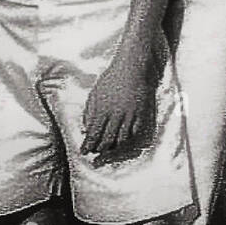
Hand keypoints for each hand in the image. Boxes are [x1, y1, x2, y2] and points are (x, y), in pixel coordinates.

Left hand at [81, 45, 154, 160]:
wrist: (132, 67)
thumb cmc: (111, 79)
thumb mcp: (95, 94)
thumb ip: (89, 113)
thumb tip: (86, 129)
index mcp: (102, 109)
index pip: (93, 133)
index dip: (88, 145)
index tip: (84, 152)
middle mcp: (116, 115)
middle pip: (107, 139)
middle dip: (100, 150)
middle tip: (96, 156)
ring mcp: (129, 115)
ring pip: (121, 138)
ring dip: (114, 147)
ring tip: (108, 151)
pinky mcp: (141, 113)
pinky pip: (135, 131)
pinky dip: (128, 139)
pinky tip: (123, 141)